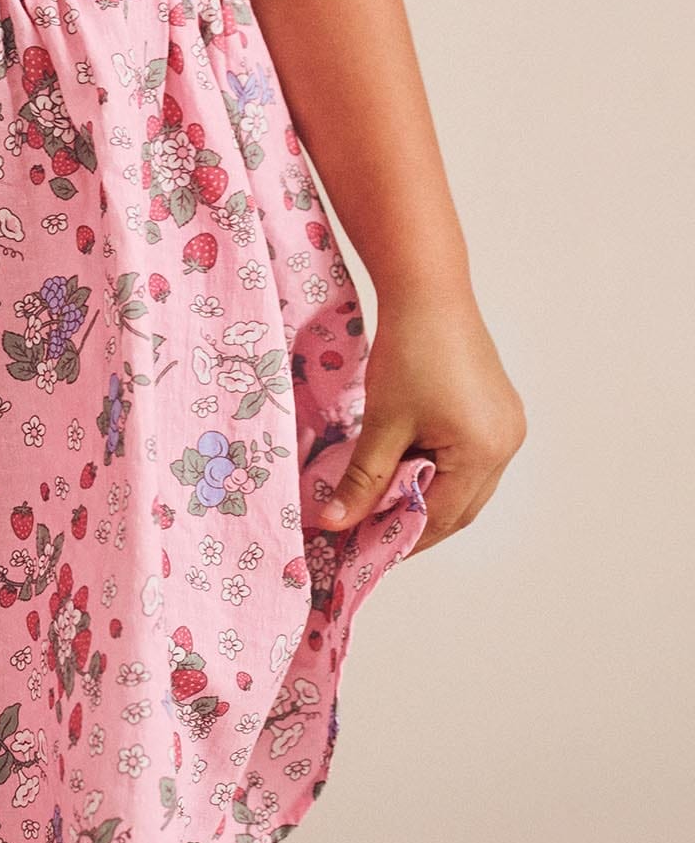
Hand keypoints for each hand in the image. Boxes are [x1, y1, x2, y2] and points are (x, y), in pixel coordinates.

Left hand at [313, 291, 525, 552]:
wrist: (429, 292)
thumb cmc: (408, 352)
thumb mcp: (382, 422)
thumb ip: (362, 479)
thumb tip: (334, 523)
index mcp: (484, 452)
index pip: (441, 517)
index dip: (401, 537)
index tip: (364, 550)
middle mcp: (506, 445)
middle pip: (460, 507)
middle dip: (415, 523)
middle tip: (369, 534)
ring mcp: (507, 427)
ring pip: (466, 485)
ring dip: (428, 496)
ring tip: (382, 503)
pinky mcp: (499, 411)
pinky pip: (471, 459)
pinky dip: (440, 471)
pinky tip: (407, 467)